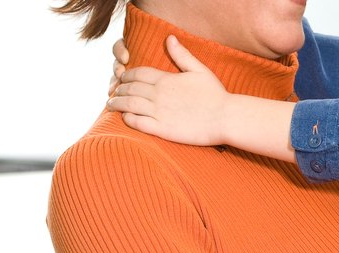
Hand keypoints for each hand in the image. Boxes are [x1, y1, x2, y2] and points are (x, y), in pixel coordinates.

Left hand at [107, 35, 231, 145]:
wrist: (226, 118)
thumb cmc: (216, 95)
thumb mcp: (200, 70)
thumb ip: (182, 55)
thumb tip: (169, 38)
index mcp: (166, 79)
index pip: (137, 73)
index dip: (127, 75)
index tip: (123, 78)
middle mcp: (159, 94)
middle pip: (129, 88)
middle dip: (119, 88)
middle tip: (114, 91)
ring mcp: (159, 112)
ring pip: (128, 104)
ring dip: (116, 103)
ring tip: (112, 104)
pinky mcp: (162, 129)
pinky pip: (137, 122)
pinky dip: (127, 118)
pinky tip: (126, 117)